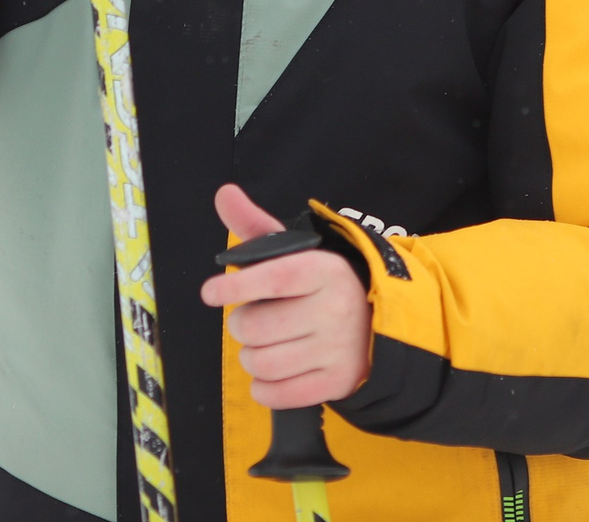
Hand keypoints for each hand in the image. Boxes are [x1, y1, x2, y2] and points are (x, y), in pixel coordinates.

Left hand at [199, 184, 371, 408]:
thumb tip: (223, 193)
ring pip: (262, 363)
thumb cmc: (320, 285)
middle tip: (253, 318)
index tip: (211, 292)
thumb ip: (256, 225)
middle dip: (242, 324)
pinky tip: (272, 370)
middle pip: (257, 327)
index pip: (274, 278)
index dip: (238, 285)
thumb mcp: (296, 251)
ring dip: (251, 356)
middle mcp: (334, 310)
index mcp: (324, 271)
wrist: (378, 323)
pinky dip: (263, 387)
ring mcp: (336, 350)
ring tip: (265, 343)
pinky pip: (277, 394)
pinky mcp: (335, 384)